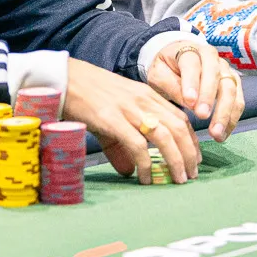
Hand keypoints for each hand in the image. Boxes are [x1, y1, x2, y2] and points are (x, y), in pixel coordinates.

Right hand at [63, 58, 199, 184]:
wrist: (62, 77)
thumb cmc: (85, 93)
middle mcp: (142, 100)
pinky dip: (146, 164)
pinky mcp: (112, 119)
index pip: (179, 117)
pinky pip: (137, 145)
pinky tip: (146, 177)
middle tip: (192, 174)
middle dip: (189, 153)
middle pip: (178, 128)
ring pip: (164, 136)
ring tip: (178, 179)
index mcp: (145, 94)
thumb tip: (129, 171)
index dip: (191, 140)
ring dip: (175, 160)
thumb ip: (122, 142)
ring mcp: (128, 108)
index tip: (194, 159)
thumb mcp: (112, 112)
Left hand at [144, 39, 244, 141]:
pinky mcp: (233, 83)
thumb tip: (189, 103)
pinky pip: (238, 100)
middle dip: (210, 98)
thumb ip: (171, 85)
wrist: (176, 59)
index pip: (192, 65)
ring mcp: (225, 69)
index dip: (192, 83)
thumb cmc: (166, 67)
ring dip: (226, 113)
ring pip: (231, 89)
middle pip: (216, 76)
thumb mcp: (158, 74)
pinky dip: (232, 118)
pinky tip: (223, 134)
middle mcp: (211, 57)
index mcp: (189, 50)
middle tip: (202, 117)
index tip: (189, 102)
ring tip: (216, 134)